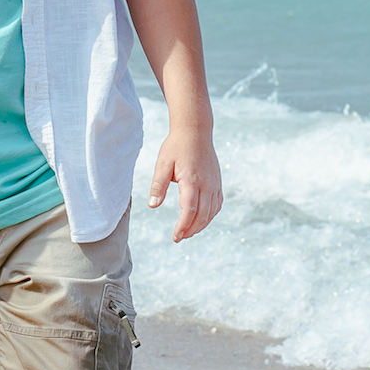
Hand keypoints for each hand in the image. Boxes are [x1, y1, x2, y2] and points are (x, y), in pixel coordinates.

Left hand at [148, 126, 222, 241]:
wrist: (195, 131)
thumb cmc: (176, 147)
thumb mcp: (162, 164)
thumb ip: (158, 185)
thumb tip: (152, 206)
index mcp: (191, 179)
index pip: (189, 210)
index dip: (183, 226)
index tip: (175, 236)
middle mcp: (206, 184)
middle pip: (202, 215)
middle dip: (191, 230)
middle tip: (179, 237)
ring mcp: (214, 184)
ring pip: (211, 212)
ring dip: (200, 225)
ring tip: (187, 232)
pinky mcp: (217, 183)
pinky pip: (217, 205)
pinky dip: (210, 216)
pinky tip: (200, 220)